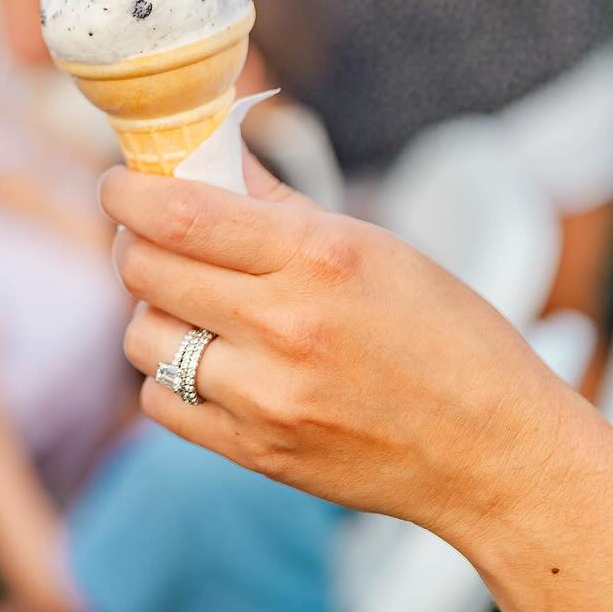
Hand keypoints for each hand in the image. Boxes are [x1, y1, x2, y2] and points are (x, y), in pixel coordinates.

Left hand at [102, 156, 575, 547]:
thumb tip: (209, 158)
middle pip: (147, 271)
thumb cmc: (446, 335)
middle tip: (152, 237)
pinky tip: (208, 359)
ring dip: (153, 311)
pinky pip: (162, 400)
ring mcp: (267, 398)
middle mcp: (285, 327)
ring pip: (144, 336)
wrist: (495, 453)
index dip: (127, 195)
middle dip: (134, 244)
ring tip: (190, 303)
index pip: (180, 215)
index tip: (117, 185)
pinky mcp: (257, 453)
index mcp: (317, 258)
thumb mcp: (375, 246)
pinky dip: (168, 373)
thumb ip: (278, 205)